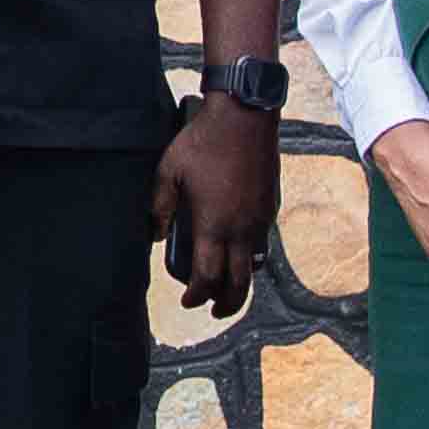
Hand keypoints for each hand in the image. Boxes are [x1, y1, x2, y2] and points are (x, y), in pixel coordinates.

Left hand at [149, 90, 272, 316]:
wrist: (245, 116)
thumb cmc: (203, 141)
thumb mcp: (169, 172)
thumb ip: (160, 207)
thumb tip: (157, 236)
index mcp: (214, 225)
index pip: (207, 278)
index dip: (196, 296)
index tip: (187, 301)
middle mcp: (241, 229)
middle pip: (238, 284)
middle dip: (226, 305)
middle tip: (214, 311)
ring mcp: (260, 220)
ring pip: (253, 265)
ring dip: (240, 282)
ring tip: (226, 285)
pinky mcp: (270, 207)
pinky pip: (262, 243)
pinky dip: (250, 256)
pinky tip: (237, 250)